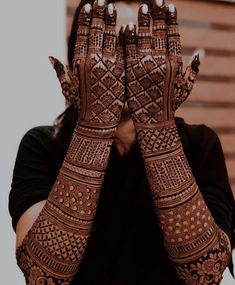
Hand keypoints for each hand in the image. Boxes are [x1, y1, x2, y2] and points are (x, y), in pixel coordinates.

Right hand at [49, 0, 124, 129]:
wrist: (98, 122)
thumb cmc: (81, 106)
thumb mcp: (67, 88)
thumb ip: (60, 71)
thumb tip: (49, 56)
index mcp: (78, 63)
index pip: (81, 35)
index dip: (85, 20)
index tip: (88, 7)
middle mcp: (92, 62)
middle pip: (96, 32)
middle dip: (99, 15)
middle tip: (102, 1)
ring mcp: (108, 66)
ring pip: (109, 38)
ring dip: (111, 21)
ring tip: (112, 8)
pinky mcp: (121, 72)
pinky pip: (122, 51)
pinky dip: (124, 38)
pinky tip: (126, 27)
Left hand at [124, 0, 199, 126]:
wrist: (153, 121)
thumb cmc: (170, 105)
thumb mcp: (185, 88)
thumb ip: (193, 69)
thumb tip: (200, 52)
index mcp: (174, 64)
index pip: (173, 36)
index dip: (171, 20)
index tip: (170, 6)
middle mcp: (160, 62)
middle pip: (158, 33)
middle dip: (157, 15)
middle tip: (155, 0)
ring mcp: (144, 67)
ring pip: (143, 38)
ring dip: (143, 21)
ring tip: (142, 8)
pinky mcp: (130, 73)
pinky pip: (128, 51)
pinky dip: (128, 38)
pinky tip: (127, 27)